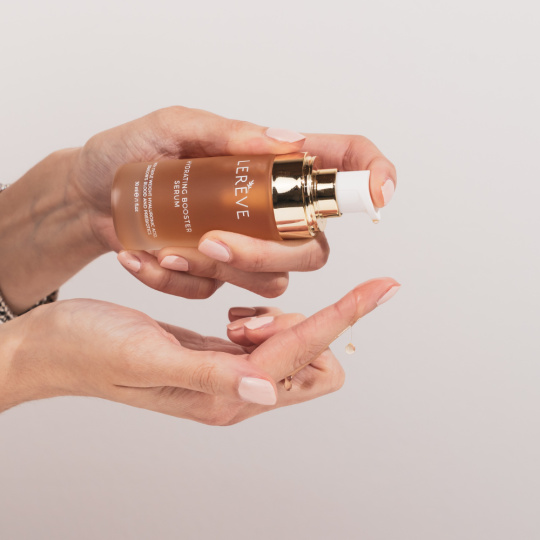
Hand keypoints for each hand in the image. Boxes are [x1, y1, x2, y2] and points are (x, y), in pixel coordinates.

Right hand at [0, 278, 399, 423]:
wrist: (55, 348)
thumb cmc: (91, 351)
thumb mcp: (148, 358)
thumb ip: (211, 375)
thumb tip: (268, 388)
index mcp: (227, 394)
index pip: (307, 351)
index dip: (346, 315)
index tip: (383, 286)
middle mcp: (235, 388)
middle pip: (312, 357)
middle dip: (306, 324)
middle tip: (253, 309)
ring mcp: (227, 372)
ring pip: (287, 343)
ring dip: (274, 316)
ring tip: (233, 309)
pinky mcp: (214, 355)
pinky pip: (259, 335)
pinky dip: (255, 314)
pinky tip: (229, 308)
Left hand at [72, 107, 395, 298]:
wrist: (90, 195)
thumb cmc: (128, 153)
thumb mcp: (173, 129)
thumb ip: (228, 133)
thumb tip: (287, 140)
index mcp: (270, 166)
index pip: (342, 164)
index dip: (372, 175)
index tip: (381, 192)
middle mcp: (270, 211)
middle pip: (313, 247)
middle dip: (267, 253)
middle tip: (211, 240)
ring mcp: (248, 248)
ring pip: (273, 280)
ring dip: (222, 272)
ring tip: (168, 251)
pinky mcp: (219, 276)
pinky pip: (221, 295)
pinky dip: (182, 282)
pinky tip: (148, 260)